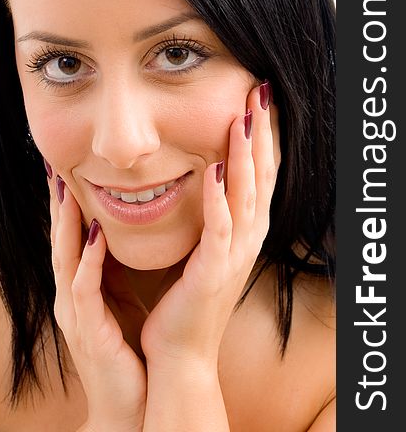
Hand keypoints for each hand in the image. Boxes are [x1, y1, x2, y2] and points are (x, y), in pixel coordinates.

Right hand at [49, 176, 146, 431]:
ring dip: (66, 224)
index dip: (69, 207)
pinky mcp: (88, 330)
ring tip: (67, 190)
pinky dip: (88, 259)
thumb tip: (118, 237)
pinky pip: (84, 287)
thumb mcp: (118, 302)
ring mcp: (76, 314)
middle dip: (58, 206)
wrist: (133, 404)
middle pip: (60, 242)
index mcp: (81, 289)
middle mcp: (72, 297)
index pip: (72, 240)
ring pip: (64, 259)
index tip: (69, 173)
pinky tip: (96, 234)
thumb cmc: (128, 350)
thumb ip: (113, 272)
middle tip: (55, 169)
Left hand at [140, 82, 279, 368]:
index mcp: (244, 229)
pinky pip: (220, 230)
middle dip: (261, 132)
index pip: (259, 172)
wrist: (179, 350)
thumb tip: (204, 172)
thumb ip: (211, 212)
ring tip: (243, 118)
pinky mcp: (213, 272)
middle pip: (260, 175)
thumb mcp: (205, 245)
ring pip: (245, 196)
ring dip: (244, 157)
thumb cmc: (187, 295)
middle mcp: (248, 238)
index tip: (257, 98)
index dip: (262, 135)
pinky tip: (213, 170)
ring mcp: (234, 255)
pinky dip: (218, 200)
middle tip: (259, 91)